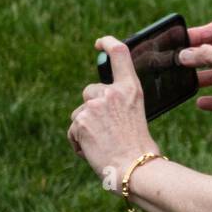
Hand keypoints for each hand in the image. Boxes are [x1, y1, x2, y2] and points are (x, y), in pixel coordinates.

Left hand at [68, 36, 155, 189]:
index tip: (100, 42)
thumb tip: (96, 102)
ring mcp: (95, 105)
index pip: (119, 54)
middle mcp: (112, 92)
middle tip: (106, 130)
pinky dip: (79, 142)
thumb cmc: (138, 147)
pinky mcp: (81, 121)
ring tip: (102, 143)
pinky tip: (93, 150)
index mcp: (130, 89)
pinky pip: (73, 130)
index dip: (108, 43)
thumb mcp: (134, 114)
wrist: (135, 168)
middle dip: (92, 108)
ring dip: (85, 127)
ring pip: (80, 112)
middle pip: (90, 91)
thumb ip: (119, 102)